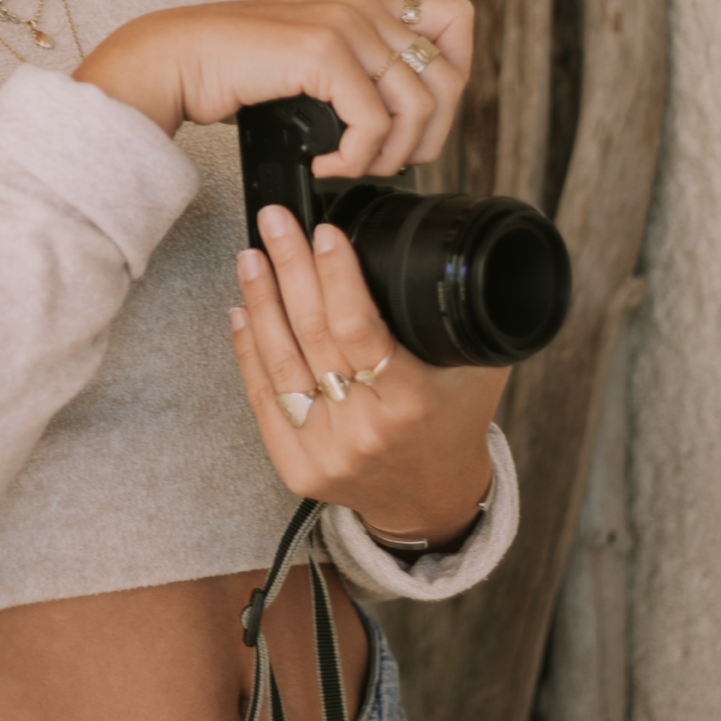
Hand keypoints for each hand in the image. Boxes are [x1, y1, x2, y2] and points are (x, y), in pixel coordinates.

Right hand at [75, 0, 473, 179]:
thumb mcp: (312, 63)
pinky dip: (354, 159)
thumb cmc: (235, 70)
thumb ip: (358, 72)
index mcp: (366, 3)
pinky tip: (324, 164)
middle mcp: (362, 6)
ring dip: (388, 155)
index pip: (456, 22)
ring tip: (351, 166)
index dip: (454, 77)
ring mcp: (344, 24)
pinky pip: (373, 123)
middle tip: (384, 161)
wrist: (177, 61)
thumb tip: (406, 121)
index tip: (415, 120)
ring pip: (418, 106)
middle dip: (427, 136)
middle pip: (448, 77)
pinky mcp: (322, 52)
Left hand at [229, 205, 507, 545]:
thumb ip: (461, 315)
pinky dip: (248, 350)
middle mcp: (364, 429)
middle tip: (275, 222)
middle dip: (290, 268)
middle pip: (313, 334)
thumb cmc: (454, 420)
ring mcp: (325, 452)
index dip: (336, 276)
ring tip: (252, 256)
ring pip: (281, 362)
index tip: (325, 233)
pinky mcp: (296, 466)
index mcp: (411, 401)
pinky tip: (241, 310)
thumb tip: (442, 247)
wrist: (432, 498)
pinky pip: (264, 399)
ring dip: (261, 301)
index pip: (359, 327)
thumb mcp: (479, 366)